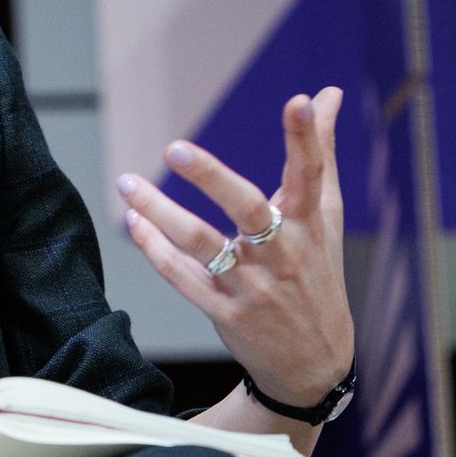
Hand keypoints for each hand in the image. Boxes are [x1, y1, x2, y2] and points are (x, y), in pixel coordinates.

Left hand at [115, 87, 354, 407]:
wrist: (315, 362)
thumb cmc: (318, 273)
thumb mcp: (327, 217)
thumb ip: (322, 153)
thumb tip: (328, 94)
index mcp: (307, 224)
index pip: (310, 174)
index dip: (306, 138)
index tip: (299, 102)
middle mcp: (280, 252)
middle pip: (246, 209)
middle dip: (213, 179)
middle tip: (175, 149)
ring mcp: (251, 284)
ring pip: (201, 244)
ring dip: (160, 212)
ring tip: (127, 183)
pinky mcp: (224, 310)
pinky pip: (182, 276)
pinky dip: (154, 248)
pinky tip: (133, 221)